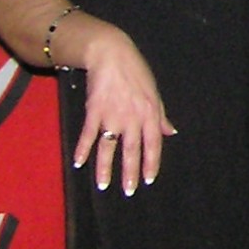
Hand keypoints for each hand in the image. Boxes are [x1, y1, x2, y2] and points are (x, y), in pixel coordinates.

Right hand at [77, 23, 175, 195]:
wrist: (112, 55)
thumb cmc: (136, 73)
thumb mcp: (154, 93)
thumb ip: (160, 116)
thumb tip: (171, 132)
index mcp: (151, 114)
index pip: (154, 144)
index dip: (151, 163)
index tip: (148, 180)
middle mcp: (133, 118)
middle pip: (132, 151)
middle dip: (130, 173)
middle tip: (128, 192)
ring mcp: (113, 116)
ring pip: (109, 148)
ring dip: (105, 168)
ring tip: (103, 185)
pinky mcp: (94, 111)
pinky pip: (89, 134)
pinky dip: (82, 149)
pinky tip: (78, 163)